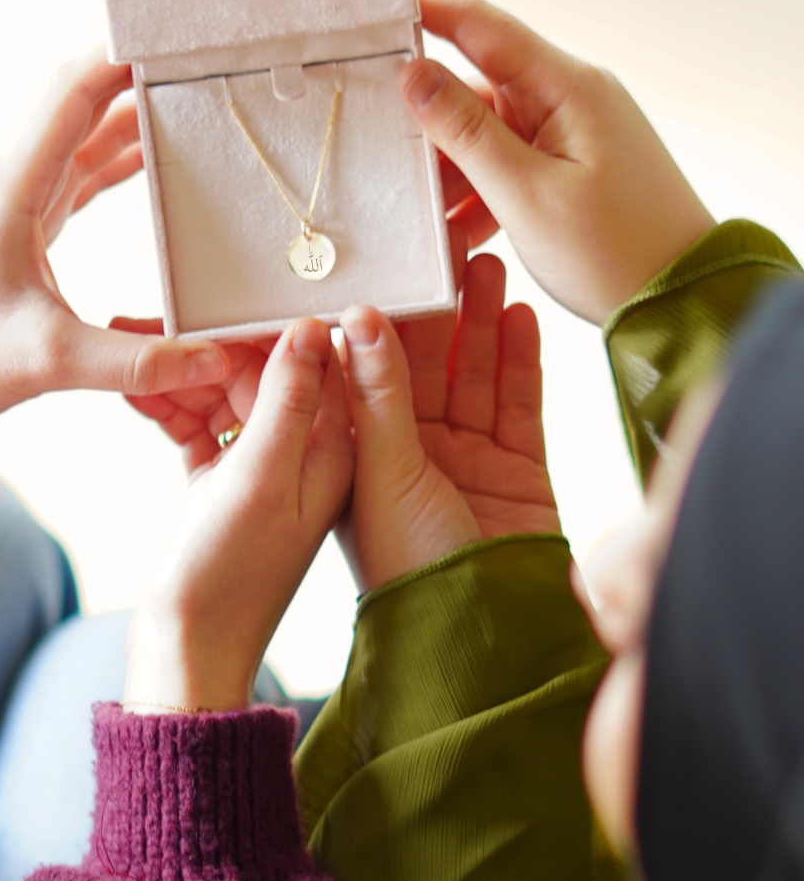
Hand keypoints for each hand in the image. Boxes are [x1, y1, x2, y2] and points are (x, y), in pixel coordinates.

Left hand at [0, 50, 229, 422]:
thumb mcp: (54, 361)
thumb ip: (136, 361)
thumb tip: (211, 359)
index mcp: (14, 190)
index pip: (69, 97)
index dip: (117, 61)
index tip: (170, 46)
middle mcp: (17, 183)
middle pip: (82, 104)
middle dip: (136, 78)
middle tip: (198, 72)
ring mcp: (25, 201)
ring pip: (86, 135)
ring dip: (133, 116)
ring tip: (191, 104)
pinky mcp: (35, 226)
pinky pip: (86, 171)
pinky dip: (123, 158)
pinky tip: (157, 155)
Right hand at [123, 320, 352, 710]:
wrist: (186, 652)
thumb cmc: (231, 577)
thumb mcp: (263, 479)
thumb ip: (290, 402)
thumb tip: (312, 325)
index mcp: (334, 452)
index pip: (310, 361)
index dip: (262, 324)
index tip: (214, 292)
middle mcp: (305, 455)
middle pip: (260, 372)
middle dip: (205, 344)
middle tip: (144, 315)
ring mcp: (260, 469)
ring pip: (220, 395)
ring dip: (176, 372)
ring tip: (122, 341)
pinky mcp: (221, 482)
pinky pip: (196, 425)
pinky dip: (165, 407)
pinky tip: (130, 388)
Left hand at [338, 251, 558, 591]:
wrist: (486, 633)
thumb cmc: (412, 572)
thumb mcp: (384, 476)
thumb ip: (378, 397)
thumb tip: (362, 317)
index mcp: (361, 460)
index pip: (365, 375)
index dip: (378, 320)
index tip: (386, 264)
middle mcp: (410, 456)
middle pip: (424, 368)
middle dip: (436, 310)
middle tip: (446, 248)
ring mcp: (465, 462)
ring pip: (473, 377)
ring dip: (479, 324)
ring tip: (486, 265)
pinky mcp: (515, 470)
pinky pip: (517, 405)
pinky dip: (519, 362)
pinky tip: (518, 314)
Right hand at [400, 0, 714, 323]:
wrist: (678, 299)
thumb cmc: (616, 252)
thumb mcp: (527, 195)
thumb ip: (466, 133)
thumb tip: (415, 76)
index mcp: (567, 88)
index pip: (482, 27)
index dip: (426, 13)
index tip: (375, 15)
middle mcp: (570, 98)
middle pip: (477, 90)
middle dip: (429, 126)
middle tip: (384, 162)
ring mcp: (571, 134)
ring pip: (488, 136)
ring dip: (453, 172)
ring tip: (423, 216)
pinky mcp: (571, 169)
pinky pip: (509, 166)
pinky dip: (480, 194)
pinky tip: (458, 231)